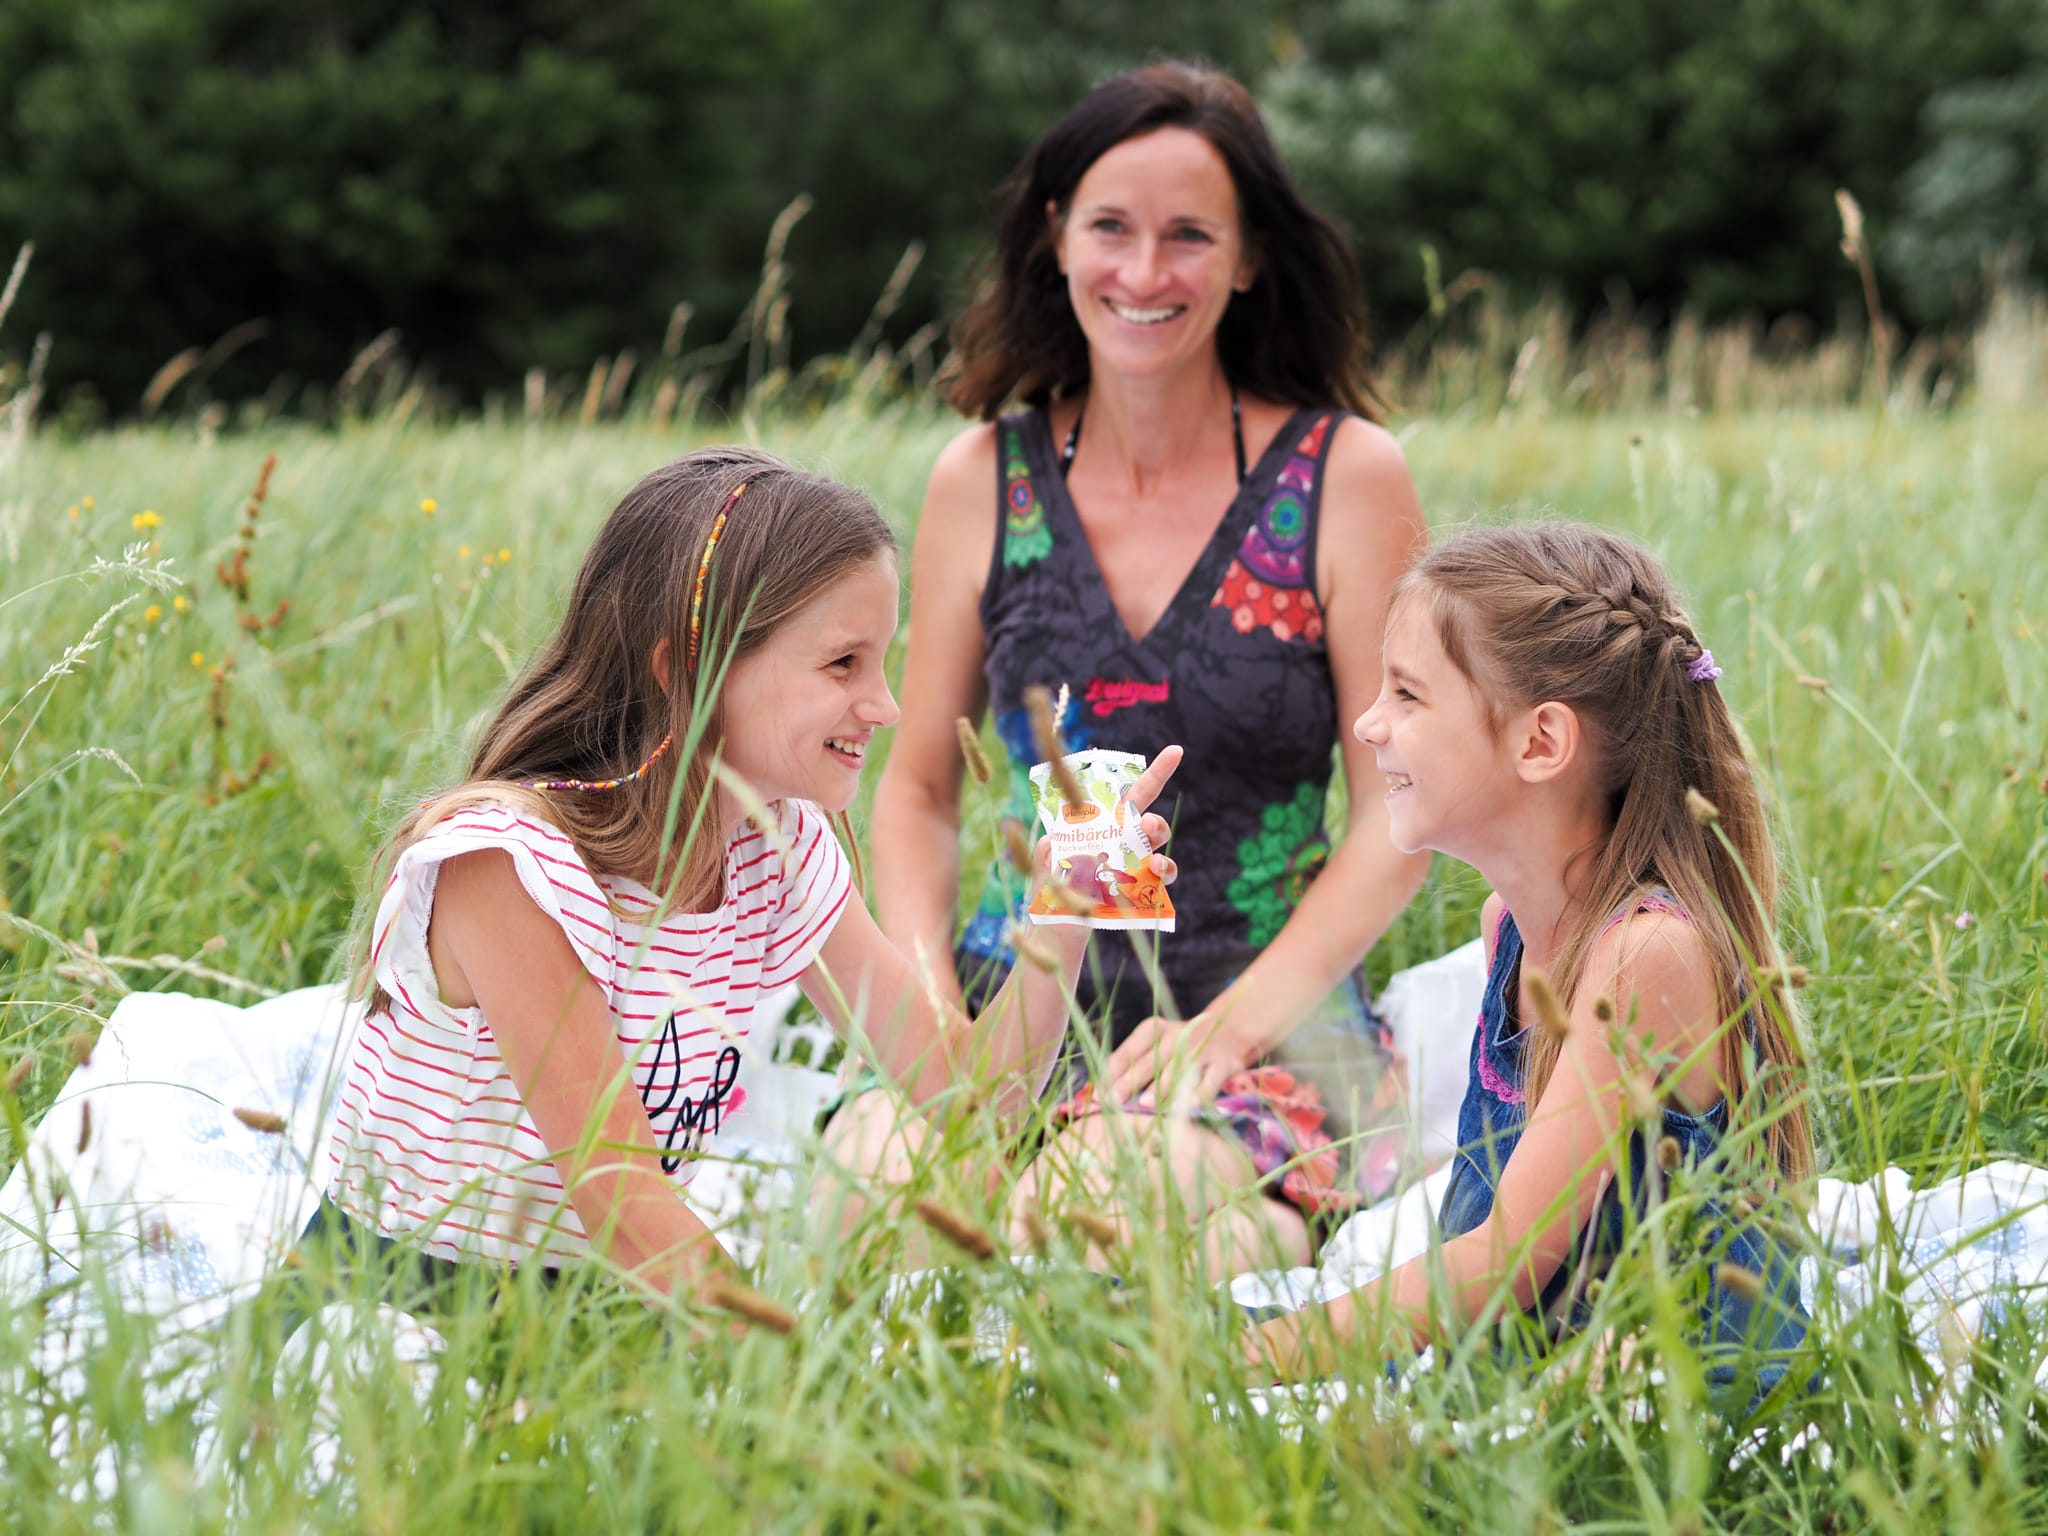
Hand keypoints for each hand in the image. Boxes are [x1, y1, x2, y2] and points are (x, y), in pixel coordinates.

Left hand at [1032, 744, 1183, 890]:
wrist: (1056, 937)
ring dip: (1161, 848)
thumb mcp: (1047, 868)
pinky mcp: (1137, 888)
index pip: (1123, 796)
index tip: (1176, 751)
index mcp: (1094, 827)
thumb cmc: (1048, 898)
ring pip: (1156, 846)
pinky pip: (1160, 876)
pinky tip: (1156, 876)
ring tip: (1154, 863)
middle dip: (1154, 822)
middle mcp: (1115, 841)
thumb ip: (1061, 851)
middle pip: (1144, 819)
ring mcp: (1128, 864)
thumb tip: (1081, 844)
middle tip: (1149, 831)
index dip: (1153, 774)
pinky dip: (1164, 872)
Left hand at [1099, 1007, 1262, 1111]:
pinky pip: (1208, 1082)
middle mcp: (1177, 1036)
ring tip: (1145, 1105)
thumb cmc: (1180, 1047)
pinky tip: (1186, 1108)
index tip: (1100, 1095)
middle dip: (1130, 1083)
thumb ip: (1133, 1064)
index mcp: (1154, 1029)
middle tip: (1114, 1101)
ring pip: (1178, 1072)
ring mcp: (1201, 1050)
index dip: (1113, 1073)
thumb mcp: (1156, 1044)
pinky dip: (1197, 1095)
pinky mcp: (1223, 1065)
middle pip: (1150, 1062)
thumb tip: (1102, 1094)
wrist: (1229, 1033)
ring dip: (1161, 1089)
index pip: (1128, 1050)